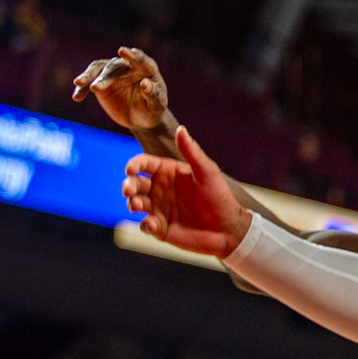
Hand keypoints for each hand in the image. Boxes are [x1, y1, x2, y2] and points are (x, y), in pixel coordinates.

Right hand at [74, 47, 170, 131]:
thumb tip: (145, 83)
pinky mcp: (101, 81)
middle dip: (105, 76)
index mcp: (146, 68)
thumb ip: (153, 94)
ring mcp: (113, 72)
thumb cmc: (153, 109)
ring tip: (79, 83)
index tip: (122, 51)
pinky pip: (88, 82)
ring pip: (99, 69)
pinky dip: (82, 88)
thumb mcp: (157, 105)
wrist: (141, 118)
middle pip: (114, 67)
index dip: (132, 55)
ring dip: (88, 76)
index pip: (140, 59)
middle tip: (95, 88)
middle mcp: (128, 66)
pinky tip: (77, 97)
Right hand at [123, 127, 249, 256]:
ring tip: (137, 205)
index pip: (144, 164)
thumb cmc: (219, 197)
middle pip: (135, 183)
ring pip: (136, 203)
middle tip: (129, 190)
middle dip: (128, 185)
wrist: (228, 229)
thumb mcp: (207, 172)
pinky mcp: (160, 228)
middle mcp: (160, 189)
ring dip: (133, 203)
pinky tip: (152, 224)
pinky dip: (145, 224)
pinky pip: (146, 225)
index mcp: (168, 172)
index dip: (134, 165)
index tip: (130, 169)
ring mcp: (159, 209)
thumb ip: (191, 152)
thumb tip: (181, 129)